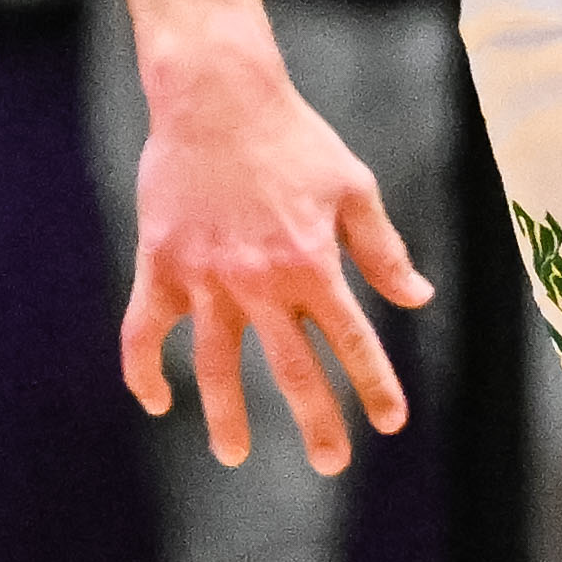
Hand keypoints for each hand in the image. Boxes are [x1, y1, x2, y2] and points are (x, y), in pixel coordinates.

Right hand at [119, 53, 429, 472]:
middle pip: (292, 369)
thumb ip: (383, 250)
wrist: (216, 97)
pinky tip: (155, 401)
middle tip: (331, 464)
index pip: (352, 341)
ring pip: (216, 366)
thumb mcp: (354, 188)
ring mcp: (205, 278)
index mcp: (313, 263)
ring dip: (226, 416)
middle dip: (316, 422)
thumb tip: (418, 298)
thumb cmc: (293, 139)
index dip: (374, 385)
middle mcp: (260, 280)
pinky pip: (144, 332)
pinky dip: (144, 370)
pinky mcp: (160, 266)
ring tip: (235, 454)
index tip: (389, 423)